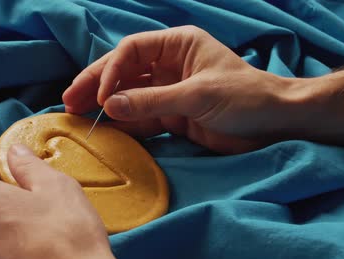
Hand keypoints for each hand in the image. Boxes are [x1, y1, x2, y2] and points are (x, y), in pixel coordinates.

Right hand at [63, 25, 299, 153]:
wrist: (274, 124)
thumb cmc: (244, 98)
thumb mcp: (197, 95)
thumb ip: (152, 101)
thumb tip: (111, 106)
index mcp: (177, 45)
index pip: (132, 51)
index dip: (110, 70)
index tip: (100, 95)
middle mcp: (169, 65)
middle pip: (124, 72)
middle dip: (97, 85)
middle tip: (69, 101)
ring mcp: (170, 91)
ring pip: (129, 95)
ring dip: (106, 105)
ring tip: (78, 115)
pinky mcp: (174, 115)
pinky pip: (142, 117)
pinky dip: (125, 124)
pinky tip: (106, 128)